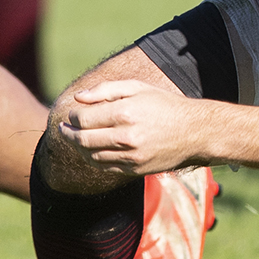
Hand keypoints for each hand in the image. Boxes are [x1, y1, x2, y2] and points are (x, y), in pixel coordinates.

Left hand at [55, 78, 199, 175]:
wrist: (195, 132)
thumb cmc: (165, 105)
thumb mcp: (138, 88)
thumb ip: (106, 90)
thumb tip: (79, 98)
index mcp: (124, 112)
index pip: (83, 118)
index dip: (71, 116)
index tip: (70, 114)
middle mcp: (125, 137)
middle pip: (82, 139)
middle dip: (67, 134)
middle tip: (63, 129)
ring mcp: (130, 157)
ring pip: (91, 156)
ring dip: (78, 148)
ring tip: (75, 139)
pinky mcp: (135, 170)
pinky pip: (105, 167)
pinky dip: (93, 159)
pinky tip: (91, 151)